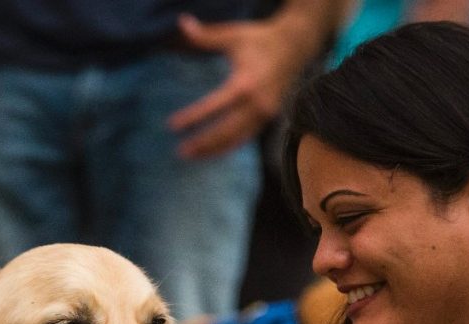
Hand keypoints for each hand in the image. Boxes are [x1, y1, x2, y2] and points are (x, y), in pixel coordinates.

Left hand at [167, 13, 311, 158]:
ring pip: (237, 139)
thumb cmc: (261, 39)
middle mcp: (258, 103)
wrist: (296, 45)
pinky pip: (246, 137)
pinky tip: (211, 152)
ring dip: (214, 150)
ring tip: (192, 156)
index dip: (193, 117)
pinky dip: (228, 146)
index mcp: (247, 83)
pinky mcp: (269, 117)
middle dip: (203, 143)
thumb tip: (182, 22)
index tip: (173, 126)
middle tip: (180, 152)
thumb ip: (206, 35)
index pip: (215, 106)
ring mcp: (265, 113)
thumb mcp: (234, 35)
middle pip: (226, 130)